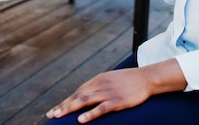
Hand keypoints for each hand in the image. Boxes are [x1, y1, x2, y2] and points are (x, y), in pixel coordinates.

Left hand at [45, 60, 186, 122]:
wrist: (147, 78)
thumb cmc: (130, 80)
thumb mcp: (112, 79)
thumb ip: (100, 86)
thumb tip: (88, 94)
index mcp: (99, 79)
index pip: (78, 91)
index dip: (66, 101)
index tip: (56, 110)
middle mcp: (101, 85)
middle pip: (78, 96)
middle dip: (63, 106)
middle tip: (51, 115)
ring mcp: (109, 92)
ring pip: (85, 101)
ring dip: (70, 109)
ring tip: (59, 116)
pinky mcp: (117, 100)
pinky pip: (101, 108)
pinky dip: (90, 114)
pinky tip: (81, 120)